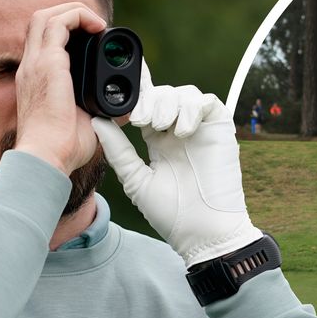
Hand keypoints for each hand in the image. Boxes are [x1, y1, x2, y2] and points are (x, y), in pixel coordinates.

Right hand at [13, 2, 106, 174]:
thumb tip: (124, 110)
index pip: (42, 41)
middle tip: (95, 26)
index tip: (92, 40)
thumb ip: (99, 112)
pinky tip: (98, 27)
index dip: (66, 32)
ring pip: (46, 16)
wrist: (46, 157)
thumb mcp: (83, 123)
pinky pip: (59, 23)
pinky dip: (79, 17)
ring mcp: (36, 63)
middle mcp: (31, 67)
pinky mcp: (48, 63)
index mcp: (35, 79)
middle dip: (68, 14)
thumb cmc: (62, 149)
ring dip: (74, 11)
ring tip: (97, 23)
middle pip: (40, 21)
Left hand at [92, 62, 262, 266]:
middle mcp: (179, 132)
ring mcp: (200, 129)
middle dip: (148, 101)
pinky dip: (191, 109)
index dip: (137, 92)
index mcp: (159, 141)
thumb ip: (118, 149)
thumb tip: (96, 121)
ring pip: (183, 93)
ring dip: (167, 103)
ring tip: (161, 126)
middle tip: (141, 121)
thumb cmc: (172, 213)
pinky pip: (208, 102)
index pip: (146, 106)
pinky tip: (182, 131)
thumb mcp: (135, 179)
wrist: (202, 231)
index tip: (120, 87)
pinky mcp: (220, 129)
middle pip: (162, 94)